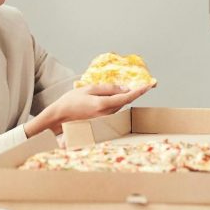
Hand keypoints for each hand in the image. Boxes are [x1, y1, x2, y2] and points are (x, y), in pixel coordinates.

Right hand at [25, 84, 151, 135]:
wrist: (58, 118)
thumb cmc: (70, 102)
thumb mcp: (88, 89)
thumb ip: (108, 89)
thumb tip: (125, 88)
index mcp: (102, 105)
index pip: (126, 97)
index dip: (140, 91)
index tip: (150, 85)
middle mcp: (105, 116)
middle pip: (123, 102)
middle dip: (130, 93)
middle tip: (138, 84)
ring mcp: (103, 122)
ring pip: (117, 107)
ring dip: (118, 100)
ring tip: (108, 95)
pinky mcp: (101, 124)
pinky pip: (111, 112)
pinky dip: (112, 105)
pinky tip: (103, 102)